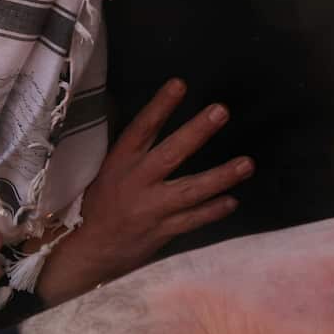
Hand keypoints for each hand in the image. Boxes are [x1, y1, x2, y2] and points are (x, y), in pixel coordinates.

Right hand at [38, 79, 251, 304]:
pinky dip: (212, 211)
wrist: (87, 249)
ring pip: (190, 190)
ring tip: (247, 163)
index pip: (142, 128)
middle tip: (221, 110)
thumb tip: (153, 119)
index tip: (180, 84)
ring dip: (220, 176)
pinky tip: (232, 201)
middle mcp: (136, 181)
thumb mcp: (106, 170)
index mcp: (119, 161)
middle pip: (171, 153)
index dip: (160, 106)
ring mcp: (150, 208)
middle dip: (197, 132)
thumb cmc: (98, 203)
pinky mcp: (161, 231)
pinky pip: (192, 220)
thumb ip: (131, 150)